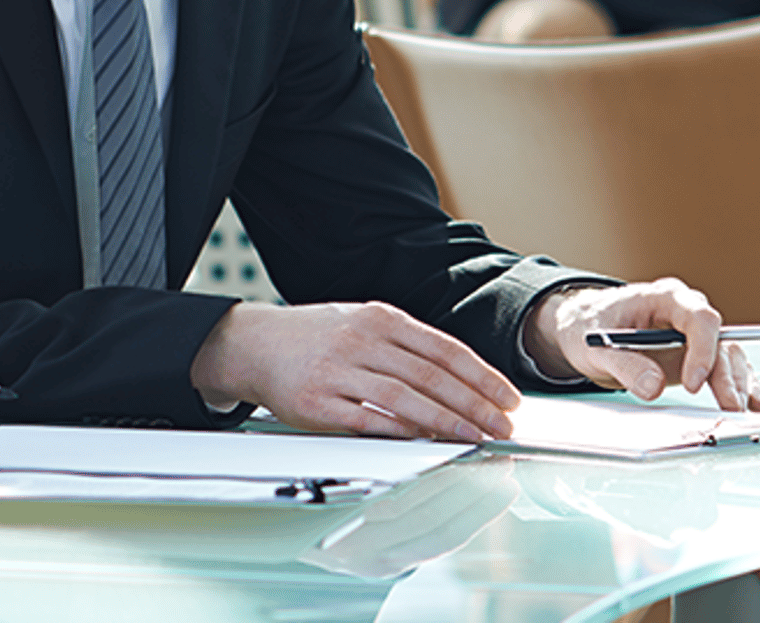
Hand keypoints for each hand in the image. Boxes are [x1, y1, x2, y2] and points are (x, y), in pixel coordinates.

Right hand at [190, 301, 520, 441]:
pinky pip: (366, 419)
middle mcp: (360, 341)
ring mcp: (336, 371)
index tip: (507, 398)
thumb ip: (405, 347)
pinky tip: (423, 441)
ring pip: (404, 397)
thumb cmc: (314, 338)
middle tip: (502, 425)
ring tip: (474, 437)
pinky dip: (399, 431)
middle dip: (474, 404)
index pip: (444, 349)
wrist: (252, 343)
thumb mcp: (360, 324)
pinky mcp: (316, 401)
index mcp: (378, 318)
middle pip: (430, 375)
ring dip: (445, 421)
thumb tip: (459, 383)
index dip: (481, 376)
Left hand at [522, 279, 759, 411]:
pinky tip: (751, 404)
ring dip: (738, 383)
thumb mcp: (595, 345)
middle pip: (720, 341)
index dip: (702, 349)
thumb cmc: (589, 326)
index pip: (699, 317)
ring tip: (740, 411)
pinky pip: (727, 368)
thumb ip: (624, 363)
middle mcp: (686, 313)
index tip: (693, 382)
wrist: (583, 329)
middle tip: (729, 406)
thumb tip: (653, 386)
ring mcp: (695, 336)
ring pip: (729, 356)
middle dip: (726, 375)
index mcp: (663, 298)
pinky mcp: (698, 356)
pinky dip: (740, 386)